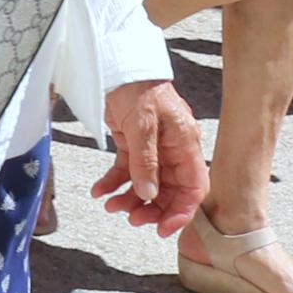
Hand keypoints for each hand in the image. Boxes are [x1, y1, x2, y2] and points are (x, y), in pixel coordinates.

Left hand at [95, 82, 206, 236]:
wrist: (116, 63)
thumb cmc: (137, 86)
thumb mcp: (142, 123)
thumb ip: (146, 160)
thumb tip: (148, 194)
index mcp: (185, 144)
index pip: (193, 188)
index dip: (182, 211)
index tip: (163, 229)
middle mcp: (172, 149)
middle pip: (169, 191)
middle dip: (152, 209)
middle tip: (132, 219)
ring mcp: (152, 148)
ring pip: (146, 184)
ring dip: (130, 199)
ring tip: (111, 206)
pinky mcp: (132, 144)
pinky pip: (126, 171)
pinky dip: (113, 183)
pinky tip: (99, 191)